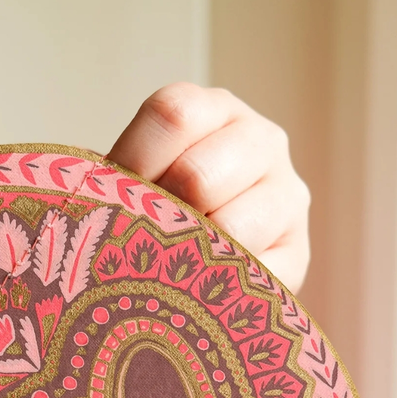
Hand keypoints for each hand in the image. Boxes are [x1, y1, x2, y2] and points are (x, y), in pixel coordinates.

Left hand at [108, 83, 309, 293]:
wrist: (209, 258)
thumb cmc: (162, 210)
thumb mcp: (140, 176)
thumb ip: (122, 177)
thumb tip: (97, 201)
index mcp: (216, 110)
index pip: (172, 115)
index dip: (134, 160)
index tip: (116, 195)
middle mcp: (263, 141)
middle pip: (199, 175)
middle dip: (164, 214)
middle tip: (150, 235)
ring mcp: (288, 197)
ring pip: (231, 227)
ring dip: (193, 252)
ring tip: (177, 260)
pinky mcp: (298, 253)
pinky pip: (253, 274)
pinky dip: (219, 287)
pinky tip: (202, 286)